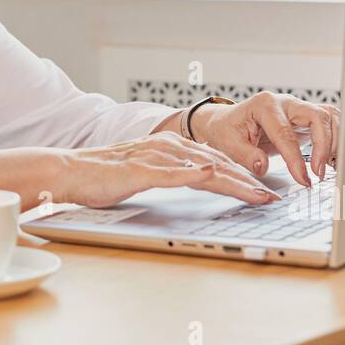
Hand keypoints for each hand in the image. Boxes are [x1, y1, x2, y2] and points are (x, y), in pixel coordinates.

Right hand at [58, 132, 282, 209]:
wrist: (70, 170)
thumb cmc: (105, 177)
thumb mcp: (147, 174)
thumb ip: (172, 175)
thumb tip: (200, 181)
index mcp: (171, 148)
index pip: (216, 162)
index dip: (244, 176)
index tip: (266, 191)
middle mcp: (168, 147)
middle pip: (217, 165)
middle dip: (249, 182)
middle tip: (274, 197)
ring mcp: (155, 157)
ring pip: (202, 168)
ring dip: (234, 181)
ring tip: (258, 194)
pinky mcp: (140, 170)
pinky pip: (171, 173)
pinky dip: (193, 174)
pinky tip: (211, 175)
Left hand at [192, 92, 340, 186]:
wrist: (228, 122)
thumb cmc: (227, 131)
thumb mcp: (228, 144)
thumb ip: (245, 155)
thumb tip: (263, 166)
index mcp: (265, 105)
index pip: (286, 132)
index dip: (296, 158)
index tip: (303, 179)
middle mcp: (285, 102)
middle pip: (317, 116)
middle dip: (323, 146)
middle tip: (318, 173)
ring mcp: (297, 108)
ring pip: (328, 117)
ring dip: (333, 142)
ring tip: (327, 168)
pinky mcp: (305, 117)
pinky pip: (329, 123)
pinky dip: (335, 139)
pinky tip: (332, 159)